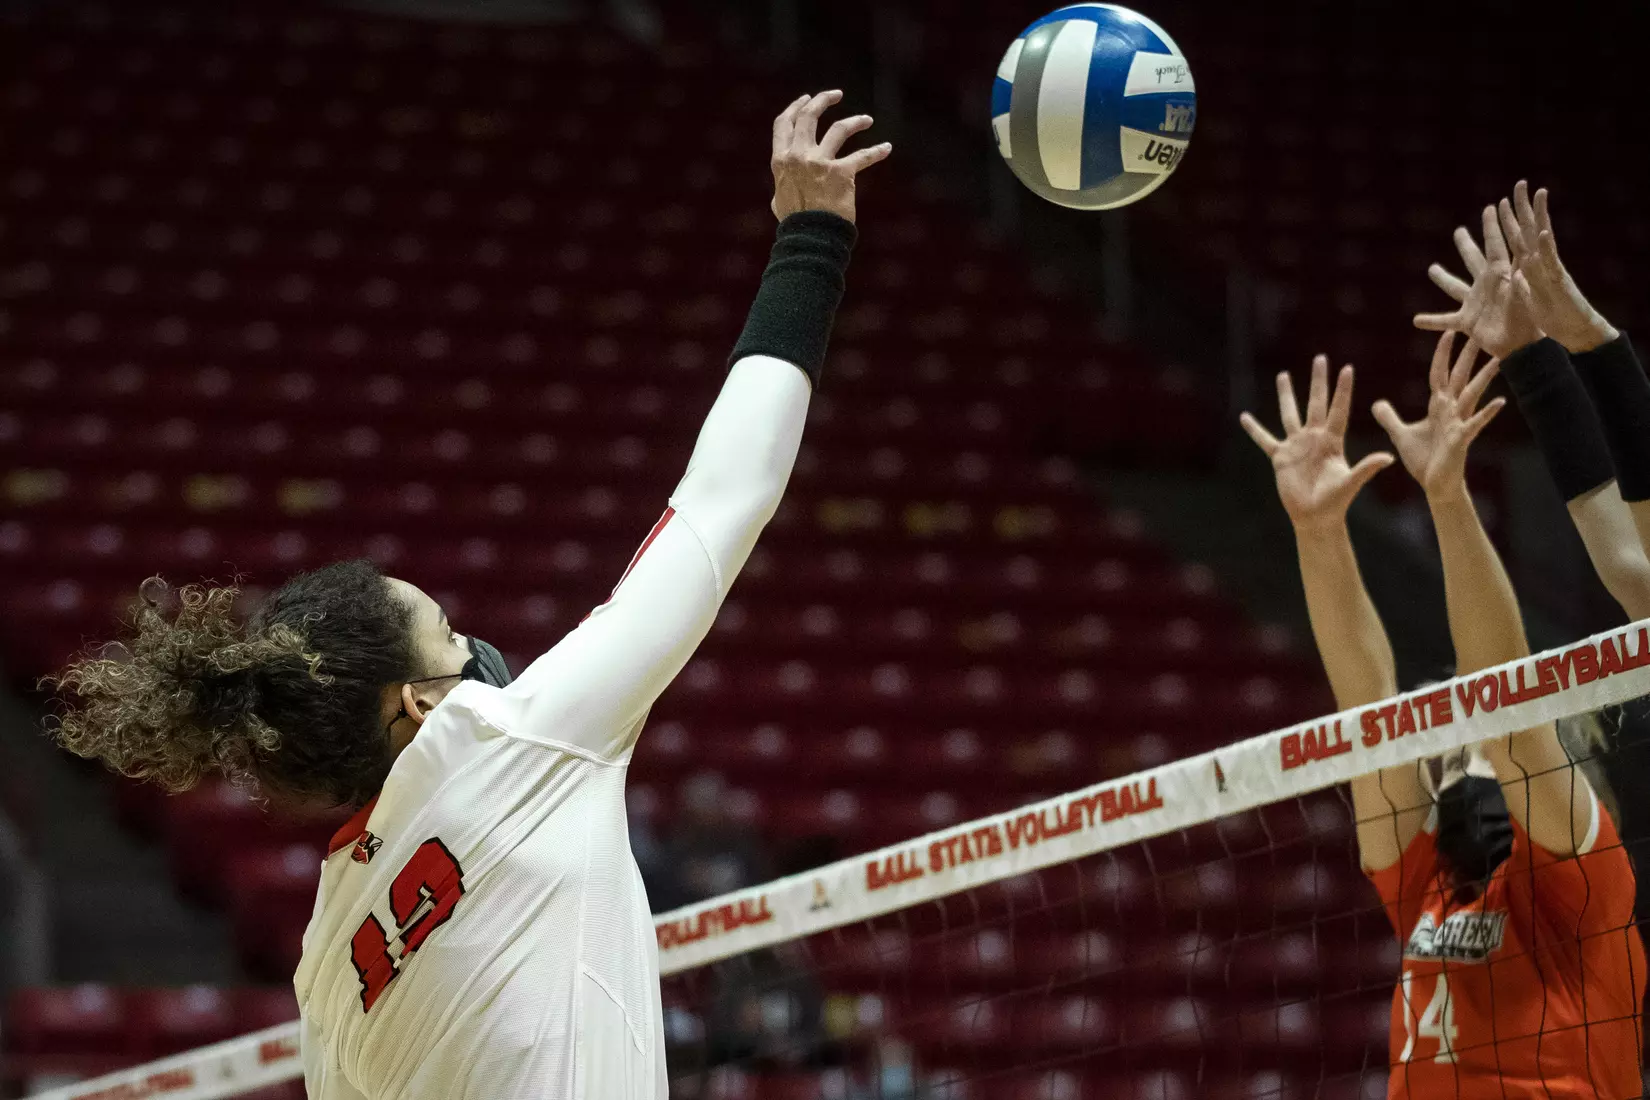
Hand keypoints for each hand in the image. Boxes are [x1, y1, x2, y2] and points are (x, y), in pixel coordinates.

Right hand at [769, 90, 891, 224]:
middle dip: (822, 100)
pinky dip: (876, 151)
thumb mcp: (779, 200)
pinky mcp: (842, 173)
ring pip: (839, 129)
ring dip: (855, 121)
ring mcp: (820, 162)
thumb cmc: (796, 223)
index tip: (806, 99)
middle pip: (809, 116)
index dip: (795, 108)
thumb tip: (786, 184)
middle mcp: (798, 156)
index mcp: (781, 160)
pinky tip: (886, 148)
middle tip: (836, 95)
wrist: (811, 237)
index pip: (783, 124)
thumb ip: (784, 184)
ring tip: (867, 120)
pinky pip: (862, 157)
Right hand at [1241, 356, 1393, 532]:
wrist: (1315, 517)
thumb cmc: (1336, 502)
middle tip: (1320, 358)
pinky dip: (1254, 429)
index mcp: (1333, 441)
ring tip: (1283, 375)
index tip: (1347, 368)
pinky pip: (1265, 439)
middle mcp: (1315, 438)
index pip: (1338, 409)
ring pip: (1290, 414)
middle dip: (1318, 381)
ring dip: (1286, 395)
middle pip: (1316, 403)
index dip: (1342, 390)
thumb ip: (1367, 468)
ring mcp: (1297, 446)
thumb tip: (1388, 458)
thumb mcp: (1351, 483)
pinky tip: (1244, 417)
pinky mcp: (1280, 457)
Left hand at [1372, 332, 1505, 495]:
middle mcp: (1451, 410)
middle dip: (1468, 356)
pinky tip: (1500, 401)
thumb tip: (1376, 403)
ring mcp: (1458, 423)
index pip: (1439, 373)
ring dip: (1484, 377)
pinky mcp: (1461, 439)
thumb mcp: (1400, 434)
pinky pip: (1474, 423)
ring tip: (1499, 359)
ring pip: (1472, 394)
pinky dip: (1486, 413)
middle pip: (1460, 377)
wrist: (1435, 485)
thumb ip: (1390, 417)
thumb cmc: (1423, 459)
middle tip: (1481, 333)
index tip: (1449, 332)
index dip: (1443, 354)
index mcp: (1437, 406)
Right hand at [1415, 205, 1544, 358]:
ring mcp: (1474, 303)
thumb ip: (1519, 280)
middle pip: (1472, 260)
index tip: (1492, 207)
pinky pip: (1445, 320)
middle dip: (1466, 245)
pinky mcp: (1467, 322)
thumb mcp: (1524, 297)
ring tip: (1432, 268)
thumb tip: (1521, 263)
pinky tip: (1415, 321)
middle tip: (1459, 230)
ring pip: (1454, 287)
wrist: (1523, 348)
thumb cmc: (1528, 322)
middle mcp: (1485, 286)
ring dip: (1443, 278)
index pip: (1495, 245)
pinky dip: (1431, 321)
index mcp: (1500, 275)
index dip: (1492, 227)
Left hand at [1496, 181, 1618, 353]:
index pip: (1515, 240)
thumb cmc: (1550, 317)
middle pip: (1528, 231)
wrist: (1572, 332)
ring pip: (1542, 239)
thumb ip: (1520, 285)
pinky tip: (1544, 231)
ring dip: (1539, 217)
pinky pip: (1551, 263)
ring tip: (1537, 195)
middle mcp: (1538, 264)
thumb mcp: (1526, 301)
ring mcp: (1548, 270)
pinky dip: (1547, 248)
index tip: (1498, 202)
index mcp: (1526, 269)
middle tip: (1519, 184)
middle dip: (1522, 209)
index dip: (1507, 221)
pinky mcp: (1558, 282)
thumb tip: (1515, 273)